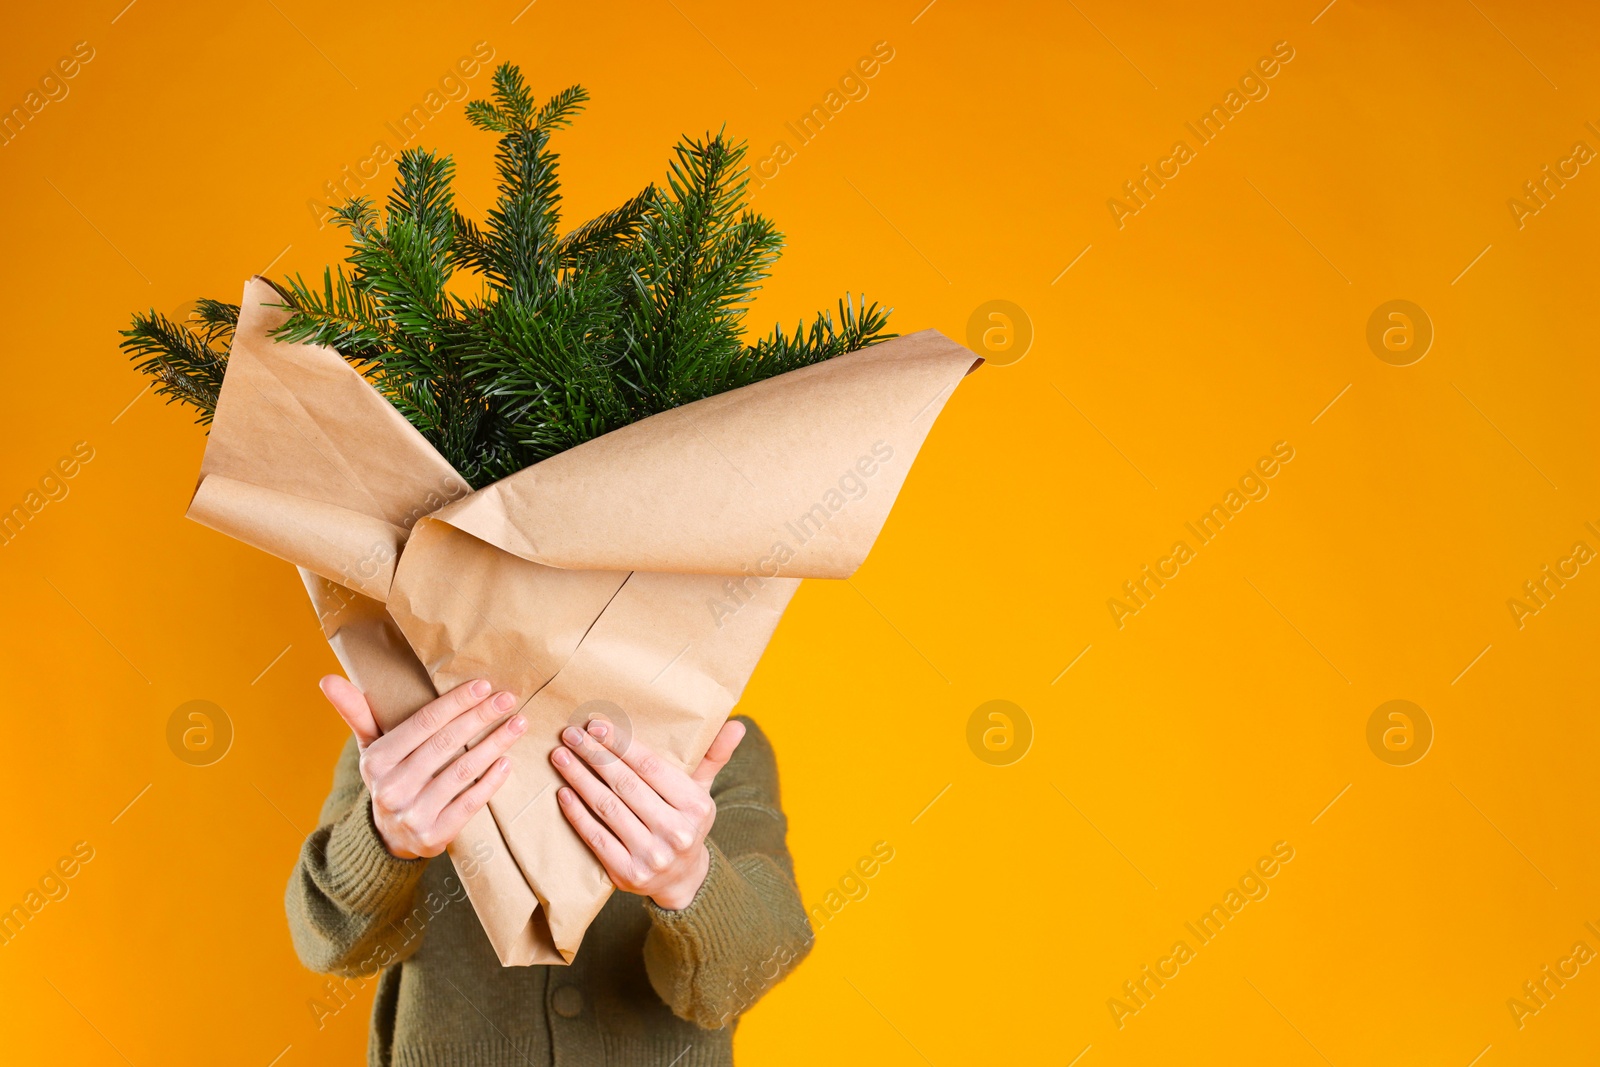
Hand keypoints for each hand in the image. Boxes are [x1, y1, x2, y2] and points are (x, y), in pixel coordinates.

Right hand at [320, 675, 525, 859]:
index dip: (456, 703)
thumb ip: (356, 713)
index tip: (484, 686)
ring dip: (495, 744)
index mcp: (378, 761)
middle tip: (509, 699)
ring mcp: (414, 814)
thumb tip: (326, 679)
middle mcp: (393, 787)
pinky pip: (470, 803)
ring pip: (462, 771)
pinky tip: (508, 762)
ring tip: (518, 724)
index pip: (424, 723)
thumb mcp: (369, 748)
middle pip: (447, 743)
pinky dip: (491, 781)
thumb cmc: (388, 778)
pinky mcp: (435, 836)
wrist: (388, 839)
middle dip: (481, 717)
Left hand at [551, 717, 744, 909]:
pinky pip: (596, 837)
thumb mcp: (703, 791)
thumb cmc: (686, 822)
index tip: (596, 725)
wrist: (682, 880)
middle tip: (571, 735)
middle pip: (626, 784)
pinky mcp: (627, 874)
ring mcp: (651, 855)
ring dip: (579, 779)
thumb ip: (714, 756)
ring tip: (561, 757)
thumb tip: (738, 724)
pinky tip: (563, 792)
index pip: (651, 766)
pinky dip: (577, 813)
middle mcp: (676, 832)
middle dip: (595, 755)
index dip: (621, 744)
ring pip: (607, 808)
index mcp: (695, 806)